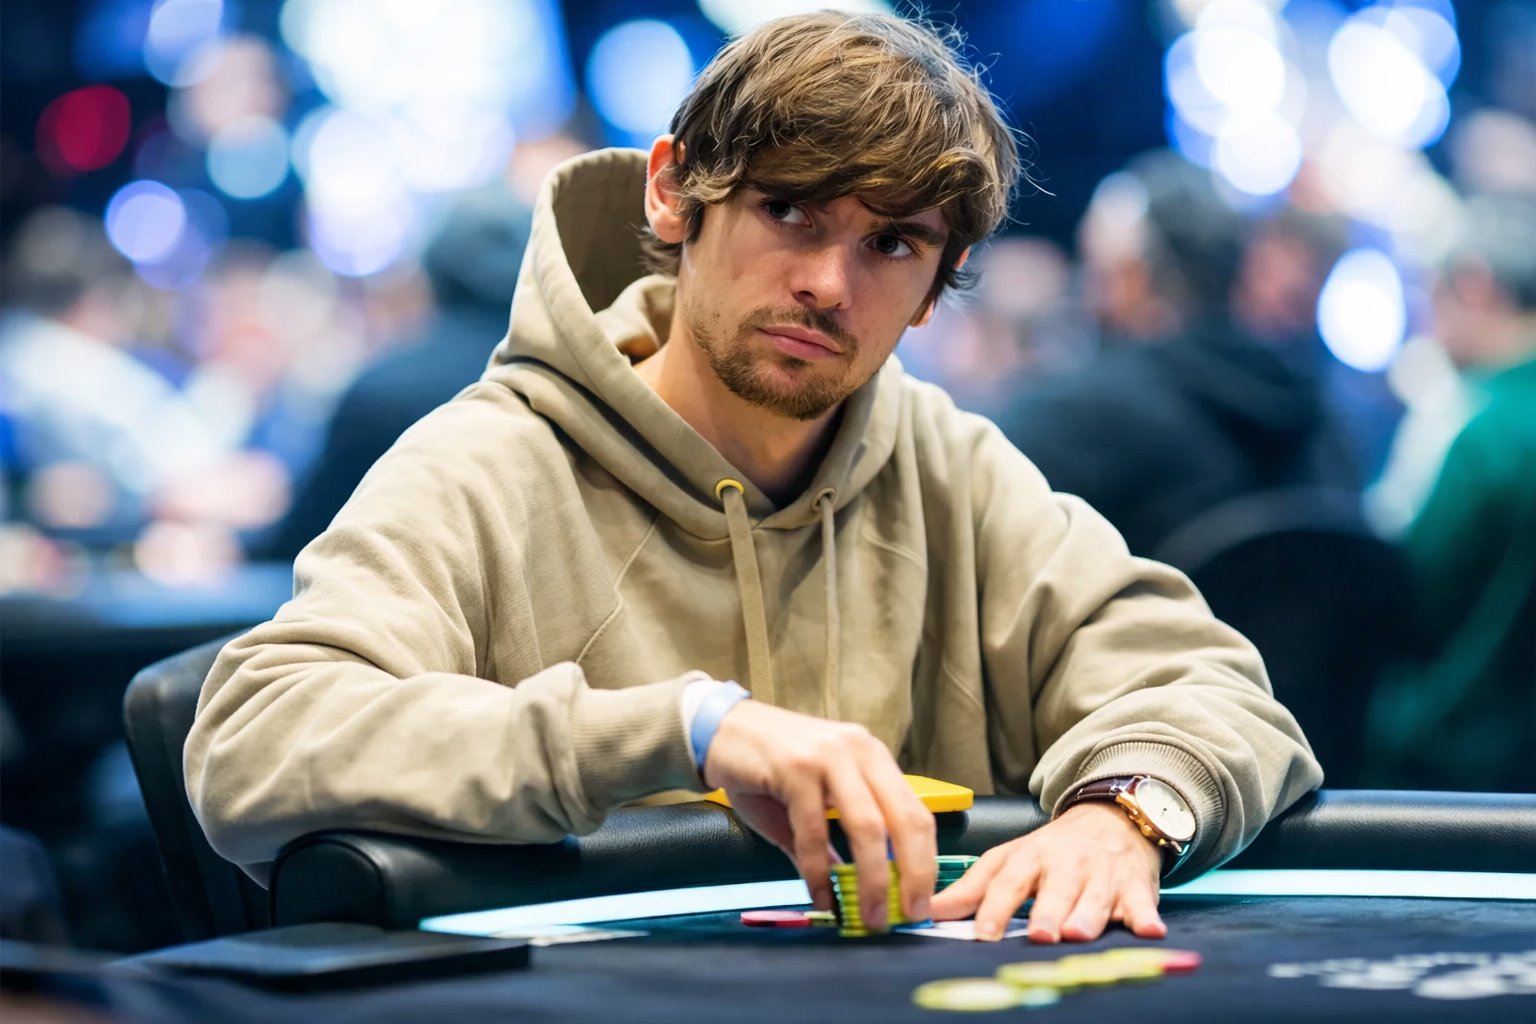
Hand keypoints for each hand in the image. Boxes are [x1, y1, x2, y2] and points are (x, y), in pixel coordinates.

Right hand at [703, 701, 935, 929]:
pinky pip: (815, 830)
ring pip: (867, 826)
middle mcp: (858, 750)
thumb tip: (857, 892)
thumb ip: (837, 839)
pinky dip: (820, 870)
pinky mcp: (795, 767)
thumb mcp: (814, 799)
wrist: (720, 730)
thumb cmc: (769, 766)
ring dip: (871, 879)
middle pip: (904, 819)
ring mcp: (829, 755)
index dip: (925, 862)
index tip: (921, 902)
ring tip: (867, 915)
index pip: (916, 812)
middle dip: (912, 874)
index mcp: (872, 757)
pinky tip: (820, 894)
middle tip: (907, 914)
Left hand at [930, 802, 1165, 942]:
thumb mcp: (1009, 861)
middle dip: (1047, 912)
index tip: (983, 933)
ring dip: (1088, 915)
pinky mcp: (1135, 887)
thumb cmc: (1053, 851)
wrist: (1111, 819)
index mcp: (1030, 857)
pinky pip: (1141, 903)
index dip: (995, 908)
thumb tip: (928, 913)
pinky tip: (1148, 931)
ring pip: (1094, 897)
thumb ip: (971, 889)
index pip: (1008, 883)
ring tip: (1078, 933)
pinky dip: (1146, 917)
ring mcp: (1101, 874)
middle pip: (1055, 890)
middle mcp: (1065, 864)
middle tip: (1039, 934)